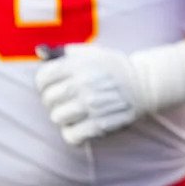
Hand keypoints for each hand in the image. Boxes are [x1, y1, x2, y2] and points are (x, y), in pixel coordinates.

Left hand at [34, 40, 184, 144]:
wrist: (145, 85)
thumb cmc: (114, 69)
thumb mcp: (93, 53)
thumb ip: (65, 52)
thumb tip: (40, 50)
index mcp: (79, 65)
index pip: (43, 78)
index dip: (45, 83)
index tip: (55, 85)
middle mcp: (83, 84)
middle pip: (48, 99)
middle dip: (55, 100)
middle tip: (69, 99)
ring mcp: (91, 106)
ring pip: (57, 117)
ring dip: (64, 116)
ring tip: (76, 112)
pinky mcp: (99, 125)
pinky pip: (71, 135)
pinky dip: (73, 133)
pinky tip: (81, 126)